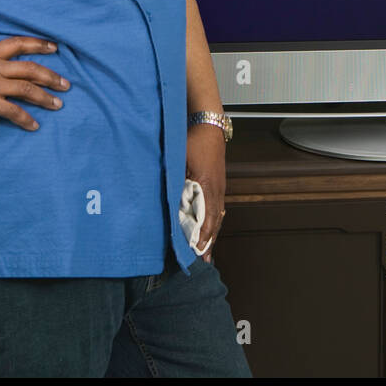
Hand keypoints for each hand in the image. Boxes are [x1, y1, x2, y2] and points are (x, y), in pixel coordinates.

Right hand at [0, 36, 68, 130]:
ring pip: (27, 89)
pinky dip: (26, 119)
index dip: (38, 45)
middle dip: (51, 76)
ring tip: (58, 104)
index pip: (18, 44)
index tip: (54, 48)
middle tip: (66, 84)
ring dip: (46, 98)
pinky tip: (34, 125)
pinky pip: (14, 111)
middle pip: (30, 69)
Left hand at [186, 122, 226, 262]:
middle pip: (215, 221)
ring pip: (218, 216)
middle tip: (204, 260)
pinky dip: (215, 221)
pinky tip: (212, 228)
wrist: (208, 125)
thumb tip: (166, 199)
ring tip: (208, 250)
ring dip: (213, 234)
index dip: (203, 235)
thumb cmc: (192, 140)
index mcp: (207, 185)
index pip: (207, 217)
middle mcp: (216, 189)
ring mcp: (219, 187)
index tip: (197, 250)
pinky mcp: (218, 183)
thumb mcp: (179, 159)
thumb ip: (173, 179)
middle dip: (209, 241)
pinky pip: (218, 207)